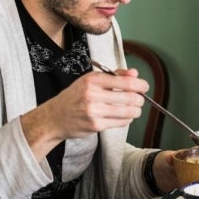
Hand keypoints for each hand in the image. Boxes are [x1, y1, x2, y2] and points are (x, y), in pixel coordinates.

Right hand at [20, 67, 149, 160]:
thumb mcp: (91, 80)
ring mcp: (94, 111)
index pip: (126, 82)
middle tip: (140, 99)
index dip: (140, 85)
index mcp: (93, 80)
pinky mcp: (96, 125)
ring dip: (136, 110)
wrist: (54, 117)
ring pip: (128, 111)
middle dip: (140, 99)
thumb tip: (135, 73)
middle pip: (130, 97)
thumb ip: (115, 75)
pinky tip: (124, 116)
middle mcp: (93, 95)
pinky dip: (127, 119)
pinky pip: (121, 122)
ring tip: (134, 108)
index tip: (144, 86)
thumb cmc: (75, 97)